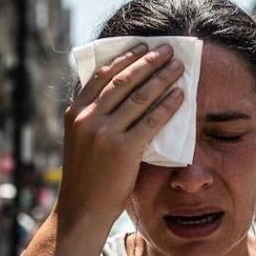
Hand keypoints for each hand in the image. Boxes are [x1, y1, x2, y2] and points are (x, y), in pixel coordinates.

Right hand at [55, 43, 184, 229]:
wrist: (82, 210)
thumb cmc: (87, 176)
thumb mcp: (81, 140)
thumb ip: (95, 116)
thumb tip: (121, 93)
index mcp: (75, 112)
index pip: (102, 75)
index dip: (126, 57)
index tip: (143, 46)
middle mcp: (87, 118)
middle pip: (124, 80)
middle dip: (149, 61)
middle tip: (169, 50)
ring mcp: (104, 133)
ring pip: (139, 96)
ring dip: (162, 78)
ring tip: (179, 67)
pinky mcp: (123, 150)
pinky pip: (151, 121)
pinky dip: (168, 105)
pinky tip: (181, 96)